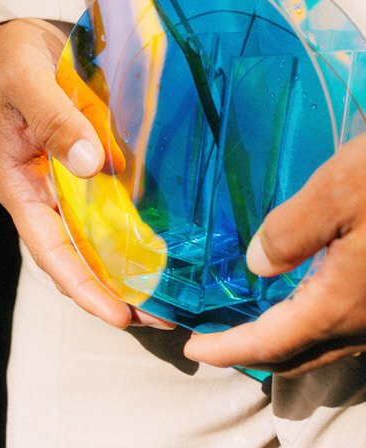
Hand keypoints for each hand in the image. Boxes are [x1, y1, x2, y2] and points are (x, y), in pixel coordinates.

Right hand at [0, 17, 171, 327]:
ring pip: (96, 234)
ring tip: (170, 290)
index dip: (83, 285)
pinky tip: (165, 236)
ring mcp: (63, 180)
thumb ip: (54, 120)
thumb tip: (91, 164)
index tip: (119, 314)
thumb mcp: (27, 85)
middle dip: (113, 288)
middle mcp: (41, 192)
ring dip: (128, 262)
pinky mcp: (85, 164)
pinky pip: (109, 203)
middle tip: (160, 314)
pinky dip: (133, 224)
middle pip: (76, 254)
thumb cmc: (14, 60)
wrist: (18, 33)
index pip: (49, 250)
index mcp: (17, 184)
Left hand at [184, 134, 365, 374]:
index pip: (273, 342)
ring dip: (288, 338)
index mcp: (341, 304)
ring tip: (254, 319)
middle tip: (218, 337)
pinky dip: (316, 322)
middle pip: (301, 353)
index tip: (194, 347)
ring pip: (329, 343)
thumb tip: (257, 264)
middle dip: (255, 350)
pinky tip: (306, 293)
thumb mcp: (337, 190)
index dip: (230, 349)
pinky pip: (349, 325)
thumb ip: (291, 231)